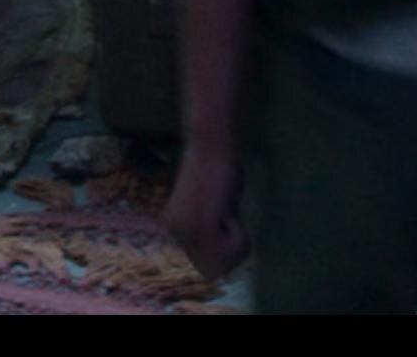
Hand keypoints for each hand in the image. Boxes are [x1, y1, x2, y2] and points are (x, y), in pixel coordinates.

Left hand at [162, 143, 246, 282]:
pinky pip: (236, 247)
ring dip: (237, 236)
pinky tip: (225, 206)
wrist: (212, 145)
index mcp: (175, 227)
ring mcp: (185, 233)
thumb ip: (215, 233)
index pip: (209, 265)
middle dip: (232, 244)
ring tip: (224, 206)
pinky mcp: (200, 228)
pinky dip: (240, 230)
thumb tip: (222, 270)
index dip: (226, 244)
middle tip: (223, 210)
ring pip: (229, 261)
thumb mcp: (215, 208)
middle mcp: (175, 233)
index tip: (220, 213)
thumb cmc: (219, 168)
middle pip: (217, 269)